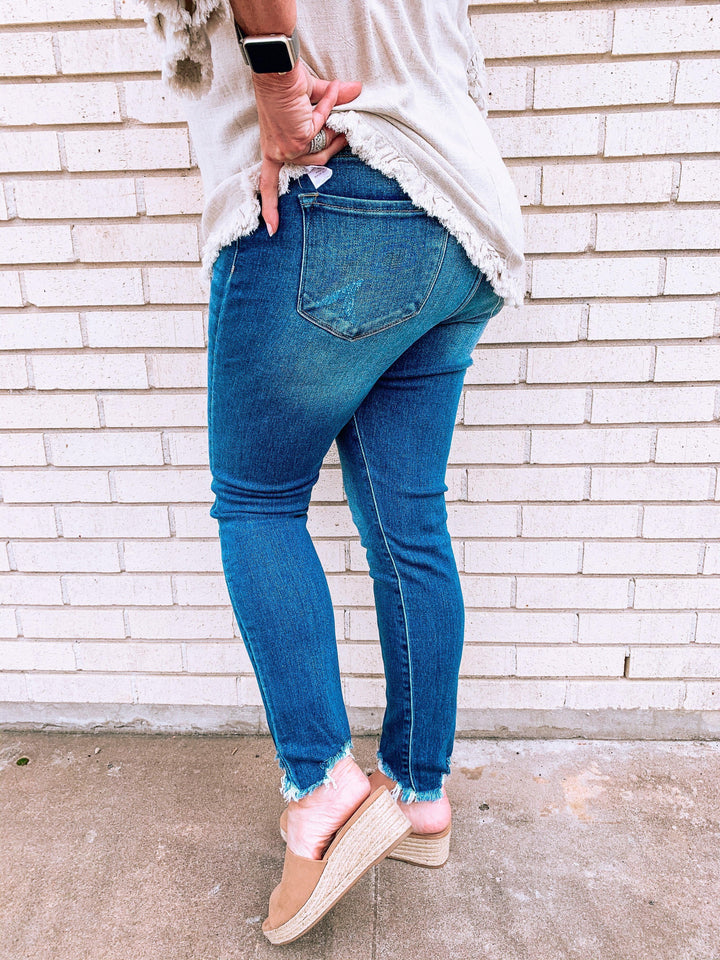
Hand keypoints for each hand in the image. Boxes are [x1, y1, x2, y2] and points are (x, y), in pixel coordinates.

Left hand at [252, 60, 361, 234]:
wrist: (277, 68)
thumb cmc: (286, 81)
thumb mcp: (308, 97)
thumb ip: (331, 99)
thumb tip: (358, 89)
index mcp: (273, 147)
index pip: (268, 183)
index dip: (270, 207)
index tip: (272, 229)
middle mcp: (278, 152)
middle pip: (316, 161)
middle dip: (333, 141)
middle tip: (344, 122)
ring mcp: (287, 149)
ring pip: (323, 149)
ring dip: (332, 125)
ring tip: (330, 101)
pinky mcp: (297, 141)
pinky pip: (324, 131)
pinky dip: (328, 109)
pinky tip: (326, 94)